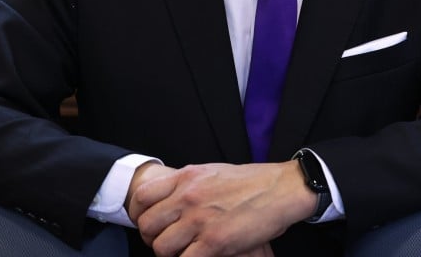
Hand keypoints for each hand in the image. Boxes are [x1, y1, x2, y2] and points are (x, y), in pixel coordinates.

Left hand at [127, 161, 314, 256]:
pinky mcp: (214, 241)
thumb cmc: (251, 182)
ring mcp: (200, 219)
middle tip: (169, 242)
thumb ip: (187, 184)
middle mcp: (188, 197)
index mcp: (186, 177)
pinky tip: (200, 256)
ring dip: (171, 254)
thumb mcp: (212, 171)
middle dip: (154, 239)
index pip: (141, 197)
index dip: (139, 215)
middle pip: (147, 226)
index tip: (150, 224)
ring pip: (161, 248)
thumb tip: (169, 199)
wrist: (281, 189)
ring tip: (186, 251)